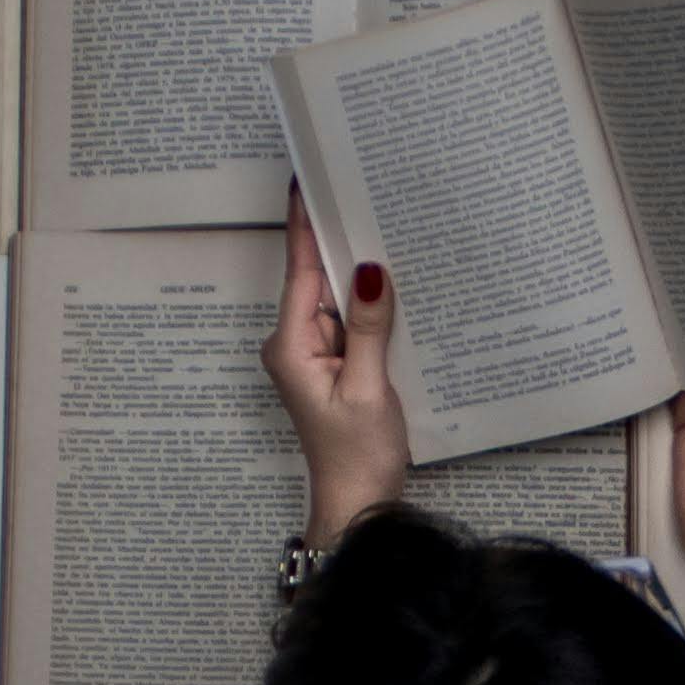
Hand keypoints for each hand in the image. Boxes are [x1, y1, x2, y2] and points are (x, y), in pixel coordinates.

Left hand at [262, 184, 407, 544]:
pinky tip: (392, 283)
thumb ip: (369, 326)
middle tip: (361, 188)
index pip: (299, 270)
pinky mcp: (337, 365)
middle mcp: (296, 344)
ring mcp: (316, 354)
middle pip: (317, 277)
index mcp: (291, 345)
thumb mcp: (368, 387)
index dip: (304, 223)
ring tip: (384, 224)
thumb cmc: (357, 456)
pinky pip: (351, 322)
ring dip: (358, 272)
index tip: (307, 181)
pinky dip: (368, 304)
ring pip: (337, 298)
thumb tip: (367, 270)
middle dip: (339, 238)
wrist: (359, 504)